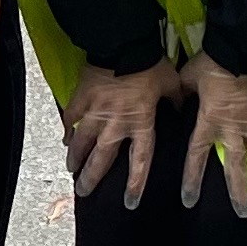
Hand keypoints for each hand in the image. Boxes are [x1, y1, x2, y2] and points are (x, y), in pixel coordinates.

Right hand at [62, 63, 174, 204]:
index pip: (139, 160)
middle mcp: (115, 124)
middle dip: (92, 177)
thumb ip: (175, 99)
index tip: (129, 202)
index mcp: (140, 123)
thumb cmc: (149, 64)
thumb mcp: (170, 82)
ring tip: (70, 170)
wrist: (122, 43)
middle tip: (83, 191)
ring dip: (76, 158)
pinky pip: (71, 118)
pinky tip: (64, 140)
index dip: (135, 183)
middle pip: (102, 158)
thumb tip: (182, 108)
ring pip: (82, 142)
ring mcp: (95, 112)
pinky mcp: (80, 98)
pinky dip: (67, 130)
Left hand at [178, 56, 246, 214]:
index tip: (190, 200)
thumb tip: (174, 100)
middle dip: (239, 190)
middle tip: (244, 212)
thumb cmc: (212, 61)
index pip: (198, 155)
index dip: (193, 179)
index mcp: (209, 120)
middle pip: (236, 166)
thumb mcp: (188, 77)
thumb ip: (183, 92)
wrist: (241, 47)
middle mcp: (233, 128)